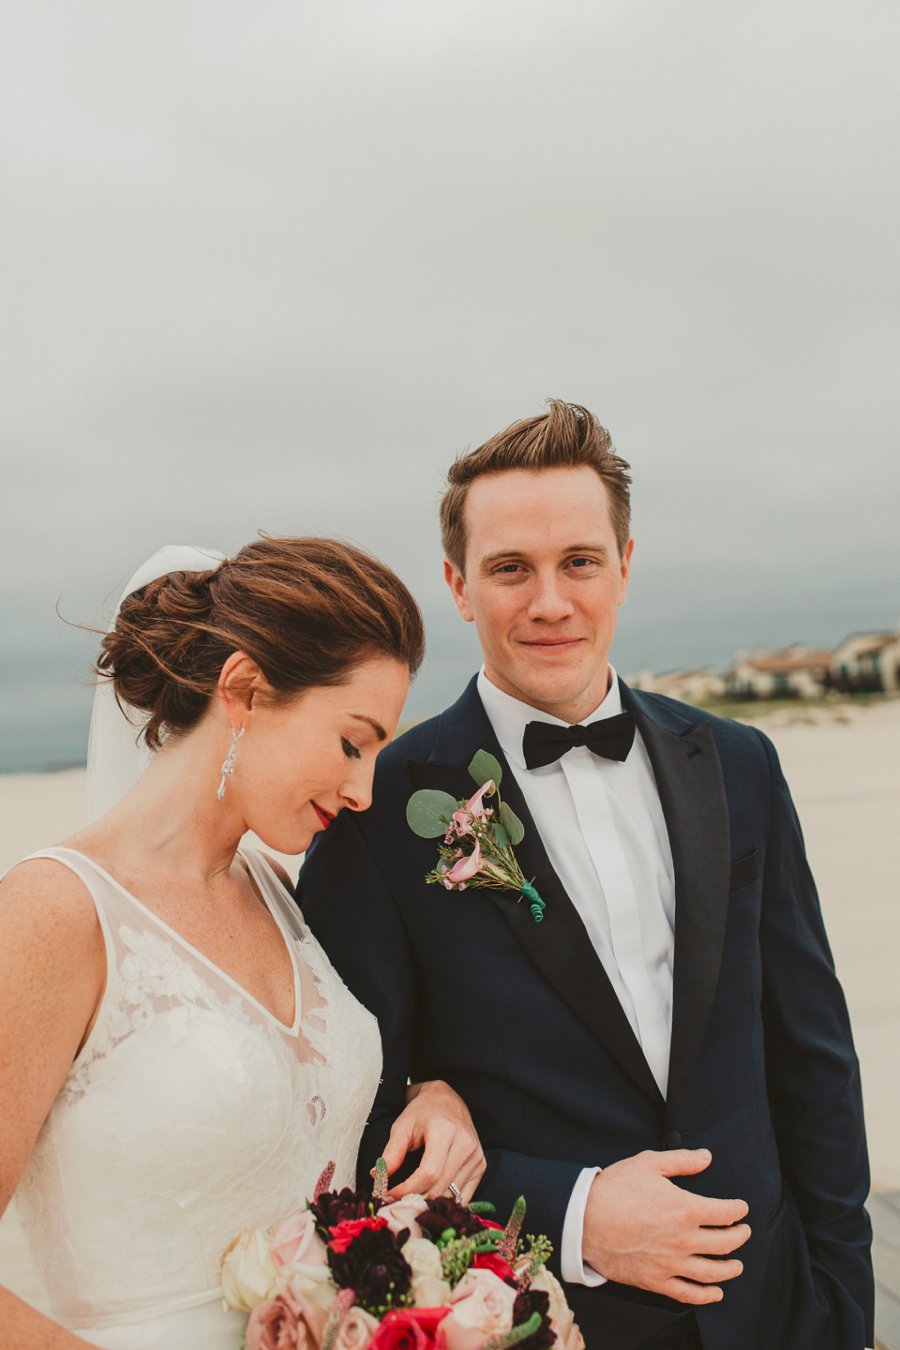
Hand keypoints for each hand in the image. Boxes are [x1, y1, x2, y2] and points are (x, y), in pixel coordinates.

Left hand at [375, 1079, 485, 1200]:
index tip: (388, 1195)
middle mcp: (466, 1145)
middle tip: (395, 1204)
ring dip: (429, 1205)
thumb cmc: (422, 1112)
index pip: (429, 1173)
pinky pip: (463, 1196)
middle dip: (415, 1200)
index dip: (407, 1189)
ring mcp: (477, 1157)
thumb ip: (391, 1152)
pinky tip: (429, 1201)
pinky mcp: (481, 1166)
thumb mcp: (402, 1126)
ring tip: (410, 1202)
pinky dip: (445, 1202)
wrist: (447, 1100)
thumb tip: (377, 1177)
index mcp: (446, 1131)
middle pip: (439, 1188)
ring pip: (451, 1196)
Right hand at [583, 1149, 750, 1304]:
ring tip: (737, 1265)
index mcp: (685, 1209)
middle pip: (725, 1243)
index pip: (725, 1212)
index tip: (741, 1208)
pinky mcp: (656, 1281)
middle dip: (740, 1237)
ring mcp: (671, 1264)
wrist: (584, 1220)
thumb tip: (706, 1157)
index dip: (738, 1209)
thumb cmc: (615, 1189)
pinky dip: (706, 1295)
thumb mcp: (649, 1163)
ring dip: (730, 1269)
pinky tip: (715, 1292)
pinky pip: (688, 1294)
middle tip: (744, 1232)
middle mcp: (684, 1240)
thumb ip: (682, 1160)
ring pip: (712, 1272)